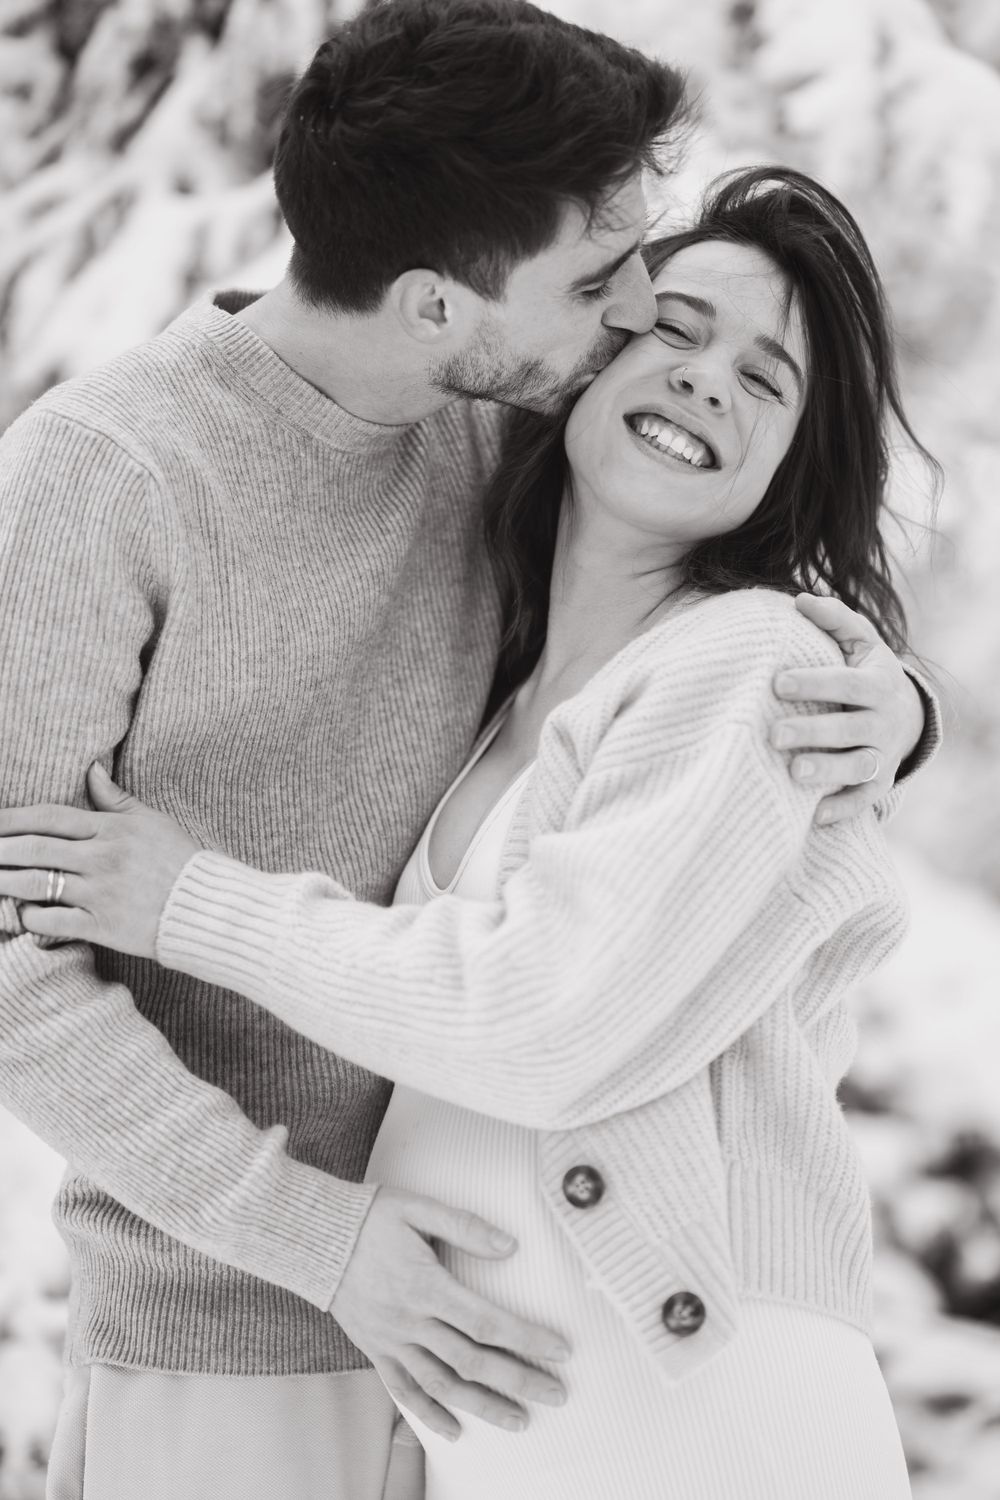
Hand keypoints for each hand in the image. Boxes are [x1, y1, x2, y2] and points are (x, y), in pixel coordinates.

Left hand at [0, 763, 199, 956]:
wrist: (206, 907)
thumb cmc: (180, 860)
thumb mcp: (151, 821)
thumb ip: (116, 798)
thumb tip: (91, 769)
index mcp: (111, 830)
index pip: (48, 818)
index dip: (11, 819)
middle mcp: (100, 859)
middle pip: (34, 849)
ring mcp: (98, 893)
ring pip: (35, 884)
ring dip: (4, 881)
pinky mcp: (101, 925)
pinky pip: (52, 920)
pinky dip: (30, 916)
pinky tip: (22, 912)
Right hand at [333, 1187, 569, 1439]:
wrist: (312, 1238)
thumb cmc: (368, 1218)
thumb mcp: (417, 1208)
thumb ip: (465, 1226)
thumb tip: (510, 1245)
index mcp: (426, 1286)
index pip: (487, 1322)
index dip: (527, 1339)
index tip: (560, 1351)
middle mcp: (410, 1321)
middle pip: (472, 1361)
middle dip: (519, 1381)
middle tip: (556, 1394)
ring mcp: (391, 1341)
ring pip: (442, 1385)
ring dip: (483, 1406)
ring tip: (519, 1420)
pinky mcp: (375, 1350)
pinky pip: (403, 1390)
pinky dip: (428, 1414)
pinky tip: (454, 1429)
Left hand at [770, 593, 925, 824]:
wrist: (906, 714)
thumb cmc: (866, 672)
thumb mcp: (859, 641)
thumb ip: (835, 619)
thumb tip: (800, 600)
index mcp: (876, 684)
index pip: (846, 683)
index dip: (814, 683)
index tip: (777, 682)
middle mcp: (883, 721)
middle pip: (849, 729)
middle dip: (813, 732)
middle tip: (773, 734)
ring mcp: (883, 754)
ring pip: (858, 767)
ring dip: (828, 772)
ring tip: (793, 774)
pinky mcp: (879, 782)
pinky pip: (864, 800)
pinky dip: (842, 809)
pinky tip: (814, 816)